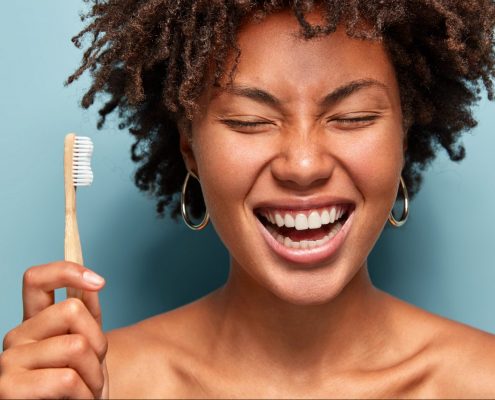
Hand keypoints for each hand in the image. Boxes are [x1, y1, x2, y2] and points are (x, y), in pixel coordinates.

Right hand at [0, 261, 108, 398]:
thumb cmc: (80, 388)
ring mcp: (8, 361)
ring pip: (76, 346)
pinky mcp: (9, 389)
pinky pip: (67, 379)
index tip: (99, 282)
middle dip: (99, 341)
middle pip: (71, 309)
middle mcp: (16, 337)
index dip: (67, 271)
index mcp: (34, 323)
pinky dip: (85, 394)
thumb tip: (92, 284)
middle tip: (95, 367)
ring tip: (87, 390)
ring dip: (95, 374)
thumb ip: (89, 316)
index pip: (36, 279)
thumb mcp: (90, 348)